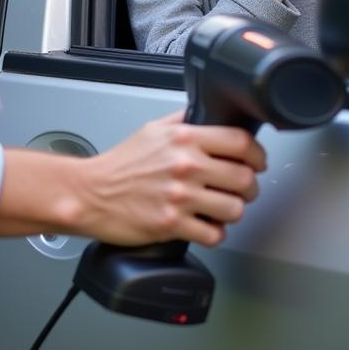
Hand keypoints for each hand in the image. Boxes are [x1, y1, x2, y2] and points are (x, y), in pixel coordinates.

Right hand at [71, 112, 265, 247]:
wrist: (91, 193)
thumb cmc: (121, 164)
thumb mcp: (152, 129)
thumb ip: (183, 121)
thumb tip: (208, 114)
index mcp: (183, 138)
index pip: (240, 142)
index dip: (257, 154)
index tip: (257, 162)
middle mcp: (185, 165)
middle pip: (245, 178)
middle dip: (248, 187)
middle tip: (240, 189)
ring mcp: (179, 197)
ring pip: (235, 209)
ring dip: (232, 212)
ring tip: (220, 209)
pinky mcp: (172, 224)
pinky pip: (214, 235)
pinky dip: (214, 233)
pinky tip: (204, 225)